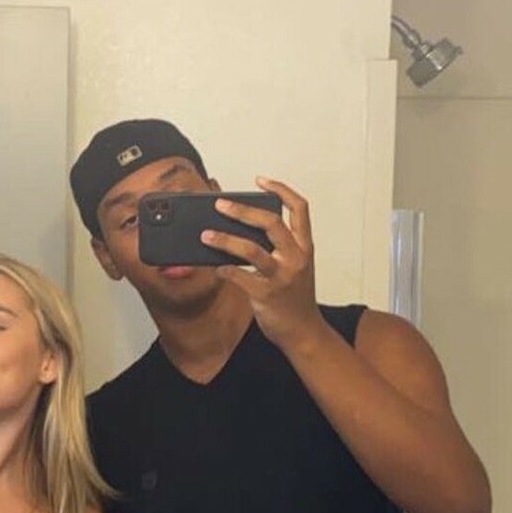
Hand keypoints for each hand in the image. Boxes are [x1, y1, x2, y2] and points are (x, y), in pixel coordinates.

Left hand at [203, 178, 327, 349]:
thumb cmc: (296, 298)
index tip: (262, 180)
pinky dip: (224, 270)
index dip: (281, 190)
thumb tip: (243, 230)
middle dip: (243, 210)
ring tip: (206, 234)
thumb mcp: (296, 268)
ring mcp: (282, 276)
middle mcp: (296, 258)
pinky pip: (239, 277)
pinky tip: (214, 267)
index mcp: (306, 247)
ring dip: (225, 239)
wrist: (304, 332)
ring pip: (251, 250)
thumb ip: (278, 248)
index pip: (300, 209)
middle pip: (271, 223)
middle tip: (221, 204)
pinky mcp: (266, 295)